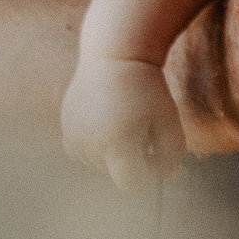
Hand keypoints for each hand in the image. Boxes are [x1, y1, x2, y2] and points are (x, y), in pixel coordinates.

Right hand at [62, 56, 186, 189]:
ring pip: (101, 165)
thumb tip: (166, 175)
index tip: (155, 152)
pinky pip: (86, 153)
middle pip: (116, 174)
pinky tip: (107, 120)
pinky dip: (99, 144)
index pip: (131, 184)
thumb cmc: (147, 88)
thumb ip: (172, 153)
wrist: (114, 55)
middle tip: (141, 126)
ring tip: (123, 120)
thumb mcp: (169, 119)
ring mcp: (74, 139)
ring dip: (114, 152)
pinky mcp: (66, 133)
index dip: (147, 173)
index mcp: (116, 143)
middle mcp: (90, 144)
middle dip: (132, 159)